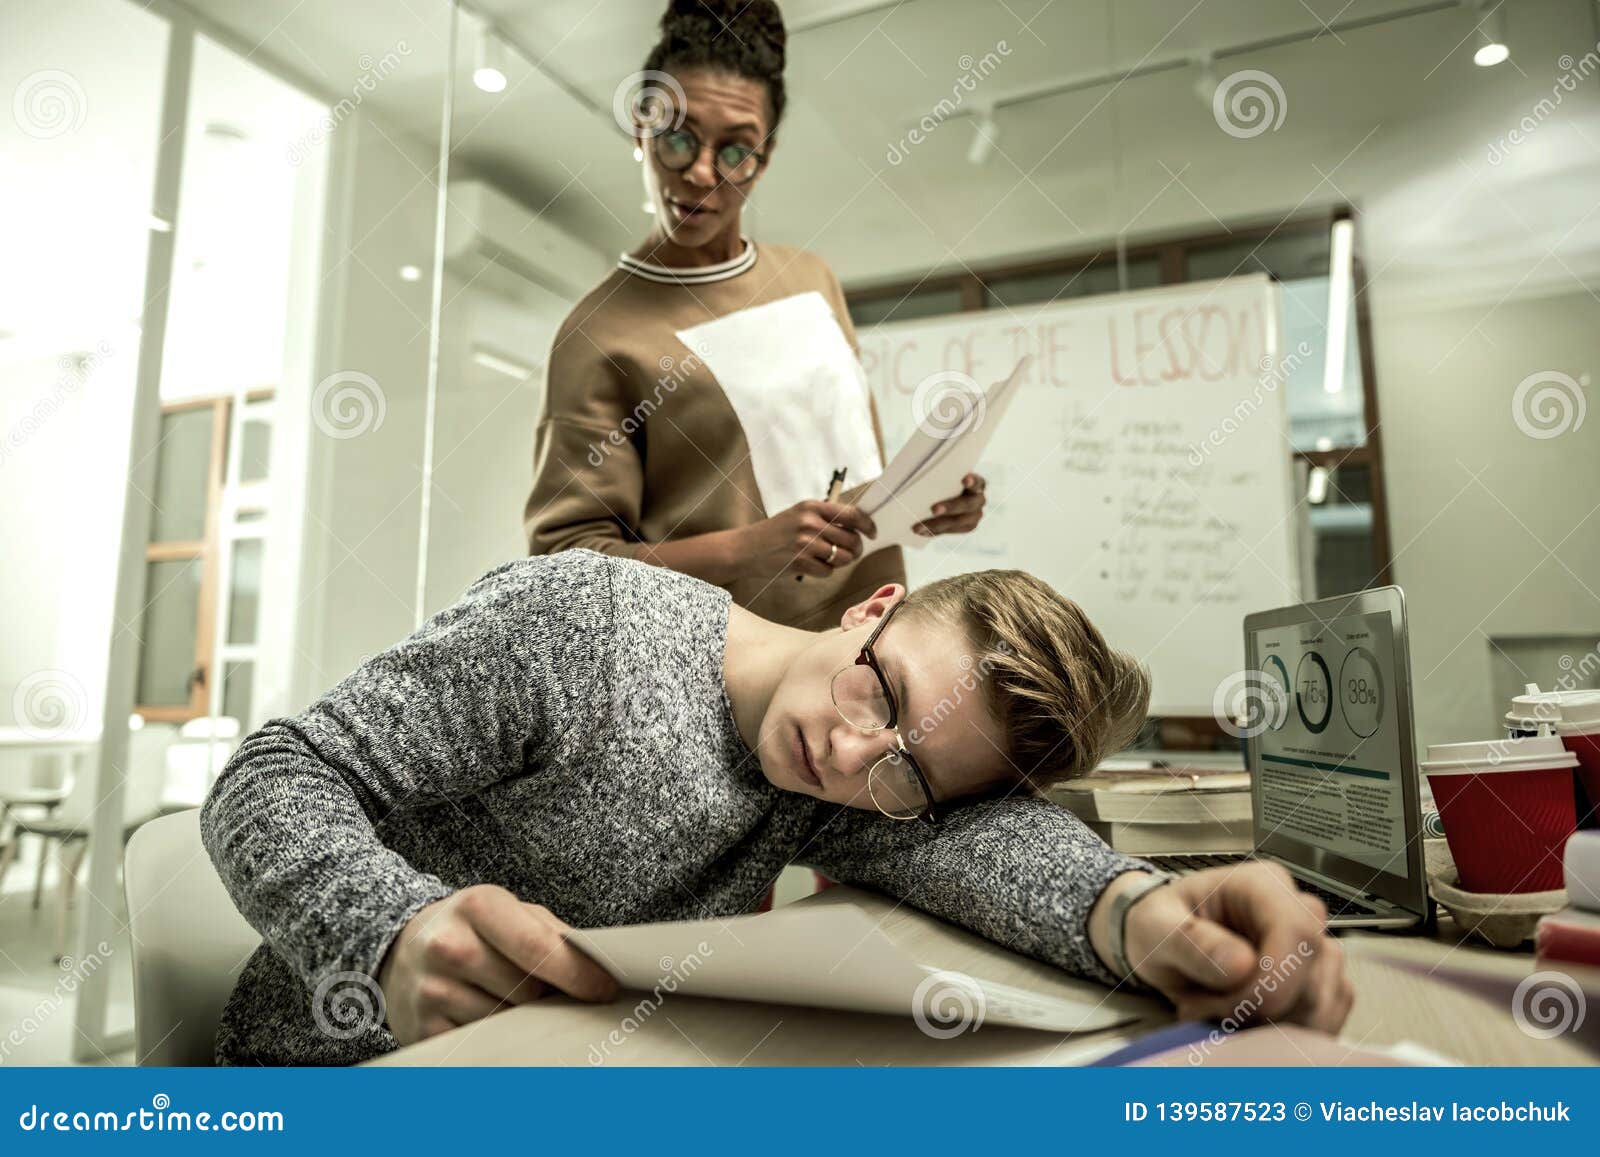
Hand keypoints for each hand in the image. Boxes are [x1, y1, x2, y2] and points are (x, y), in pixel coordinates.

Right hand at [377, 885, 617, 1044]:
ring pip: (506, 1021)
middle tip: (558, 996)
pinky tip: (496, 1020)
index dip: (578, 974)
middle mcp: (449, 945)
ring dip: (525, 1020)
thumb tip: (598, 967)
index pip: (536, 947)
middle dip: (551, 997)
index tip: (604, 990)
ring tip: (521, 1004)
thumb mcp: (511, 912)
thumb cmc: (472, 928)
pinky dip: (498, 1037)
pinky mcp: (422, 1028)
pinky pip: (480, 1043)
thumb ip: (553, 934)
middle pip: (526, 990)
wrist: (403, 947)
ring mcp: (431, 990)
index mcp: (478, 906)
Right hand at [738, 500, 876, 579]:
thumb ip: (824, 517)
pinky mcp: (800, 562)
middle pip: (852, 539)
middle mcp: (810, 522)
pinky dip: (824, 572)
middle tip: (850, 552)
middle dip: (855, 549)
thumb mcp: (798, 515)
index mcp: (812, 506)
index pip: (852, 514)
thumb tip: (857, 527)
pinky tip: (811, 566)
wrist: (745, 548)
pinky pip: (828, 571)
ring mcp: (805, 543)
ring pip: (843, 557)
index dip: (867, 525)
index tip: (872, 533)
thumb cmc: (775, 532)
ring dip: (841, 562)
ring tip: (827, 559)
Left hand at [912, 473, 985, 536]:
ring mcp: (975, 515)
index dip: (972, 481)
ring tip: (918, 527)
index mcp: (977, 483)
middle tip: (933, 509)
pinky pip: (950, 531)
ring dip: (938, 524)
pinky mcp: (967, 527)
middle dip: (950, 507)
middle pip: (967, 505)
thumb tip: (919, 474)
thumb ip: (940, 477)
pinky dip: (934, 531)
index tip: (964, 480)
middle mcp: (979, 500)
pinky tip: (921, 531)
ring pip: (959, 522)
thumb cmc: (945, 480)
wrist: (948, 494)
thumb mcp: (946, 476)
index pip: (978, 482)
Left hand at [1091, 862, 1353, 1034]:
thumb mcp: (1155, 927)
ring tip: (1212, 1013)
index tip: (1232, 1010)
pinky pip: (1323, 1022)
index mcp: (1262, 886)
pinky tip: (1239, 1025)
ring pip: (1320, 1005)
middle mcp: (1299, 912)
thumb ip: (1192, 942)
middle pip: (1312, 976)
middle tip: (1199, 1009)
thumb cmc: (1159, 925)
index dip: (1276, 980)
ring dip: (1267, 1027)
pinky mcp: (1320, 985)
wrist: (1162, 943)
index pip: (1298, 931)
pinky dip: (1282, 1036)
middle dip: (1257, 1010)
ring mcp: (1315, 950)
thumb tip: (1242, 964)